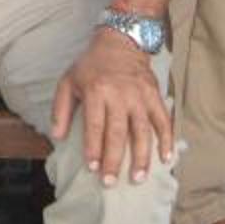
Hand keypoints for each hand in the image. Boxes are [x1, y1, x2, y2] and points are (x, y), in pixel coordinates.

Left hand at [48, 28, 172, 185]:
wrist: (121, 41)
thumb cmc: (91, 66)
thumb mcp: (68, 81)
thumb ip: (61, 109)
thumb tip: (57, 137)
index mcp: (96, 91)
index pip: (95, 125)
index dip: (94, 148)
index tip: (92, 168)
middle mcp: (119, 94)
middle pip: (118, 132)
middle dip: (114, 159)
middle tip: (111, 182)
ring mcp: (139, 96)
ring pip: (142, 130)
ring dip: (141, 156)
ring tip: (139, 178)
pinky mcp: (154, 95)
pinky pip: (163, 120)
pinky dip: (167, 139)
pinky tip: (167, 159)